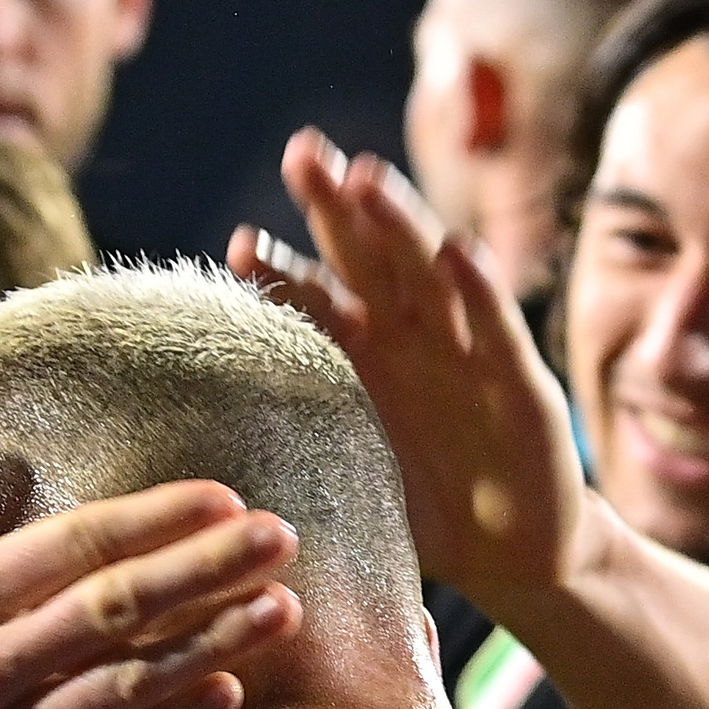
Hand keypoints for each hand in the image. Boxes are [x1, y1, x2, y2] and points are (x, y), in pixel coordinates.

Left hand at [229, 129, 588, 605]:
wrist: (508, 554)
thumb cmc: (420, 511)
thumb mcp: (344, 474)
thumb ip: (289, 443)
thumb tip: (186, 455)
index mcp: (363, 354)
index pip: (314, 298)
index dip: (280, 270)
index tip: (238, 247)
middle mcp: (412, 336)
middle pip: (368, 257)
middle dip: (336, 205)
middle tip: (302, 154)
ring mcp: (467, 350)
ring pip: (430, 272)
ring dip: (401, 223)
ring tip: (368, 179)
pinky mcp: (521, 383)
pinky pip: (496, 328)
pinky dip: (479, 290)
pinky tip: (457, 252)